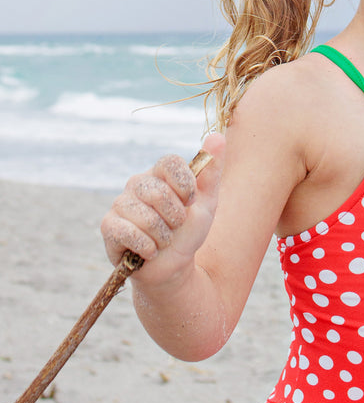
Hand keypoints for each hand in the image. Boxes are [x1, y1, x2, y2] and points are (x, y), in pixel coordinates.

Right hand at [100, 133, 225, 286]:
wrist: (174, 266)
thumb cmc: (189, 231)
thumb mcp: (207, 202)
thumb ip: (212, 170)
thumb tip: (217, 136)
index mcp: (159, 174)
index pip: (169, 162)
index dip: (184, 184)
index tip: (191, 201)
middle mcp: (137, 184)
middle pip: (157, 191)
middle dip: (176, 217)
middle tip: (177, 226)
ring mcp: (120, 204)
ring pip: (145, 217)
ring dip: (163, 236)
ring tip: (163, 240)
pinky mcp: (108, 226)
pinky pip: (128, 233)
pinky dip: (147, 247)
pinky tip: (150, 252)